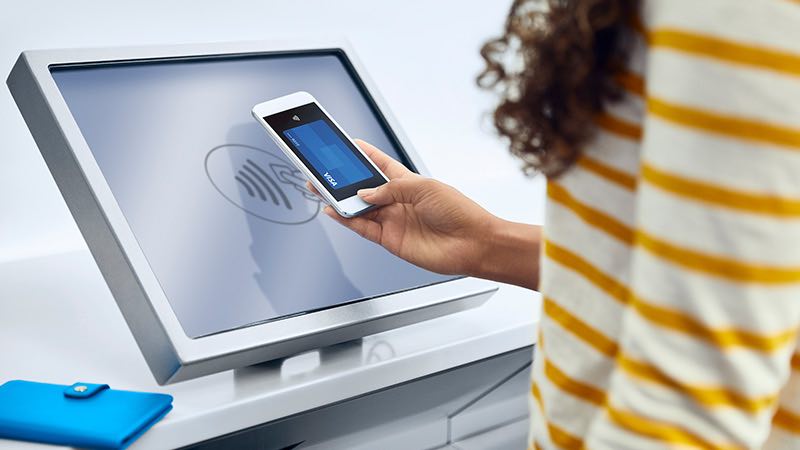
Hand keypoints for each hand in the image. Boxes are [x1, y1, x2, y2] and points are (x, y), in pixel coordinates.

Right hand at [311, 140, 497, 275]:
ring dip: (340, 199)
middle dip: (343, 180)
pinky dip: (346, 219)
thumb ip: (390, 189)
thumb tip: (364, 192)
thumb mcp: (423, 188)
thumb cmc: (458, 211)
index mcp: (408, 182)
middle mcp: (398, 201)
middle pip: (363, 187)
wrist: (472, 243)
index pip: (380, 165)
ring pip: (358, 208)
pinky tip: (334, 210)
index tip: (347, 144)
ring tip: (320, 189)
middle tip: (322, 171)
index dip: (364, 155)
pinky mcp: (390, 240)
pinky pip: (362, 227)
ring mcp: (393, 220)